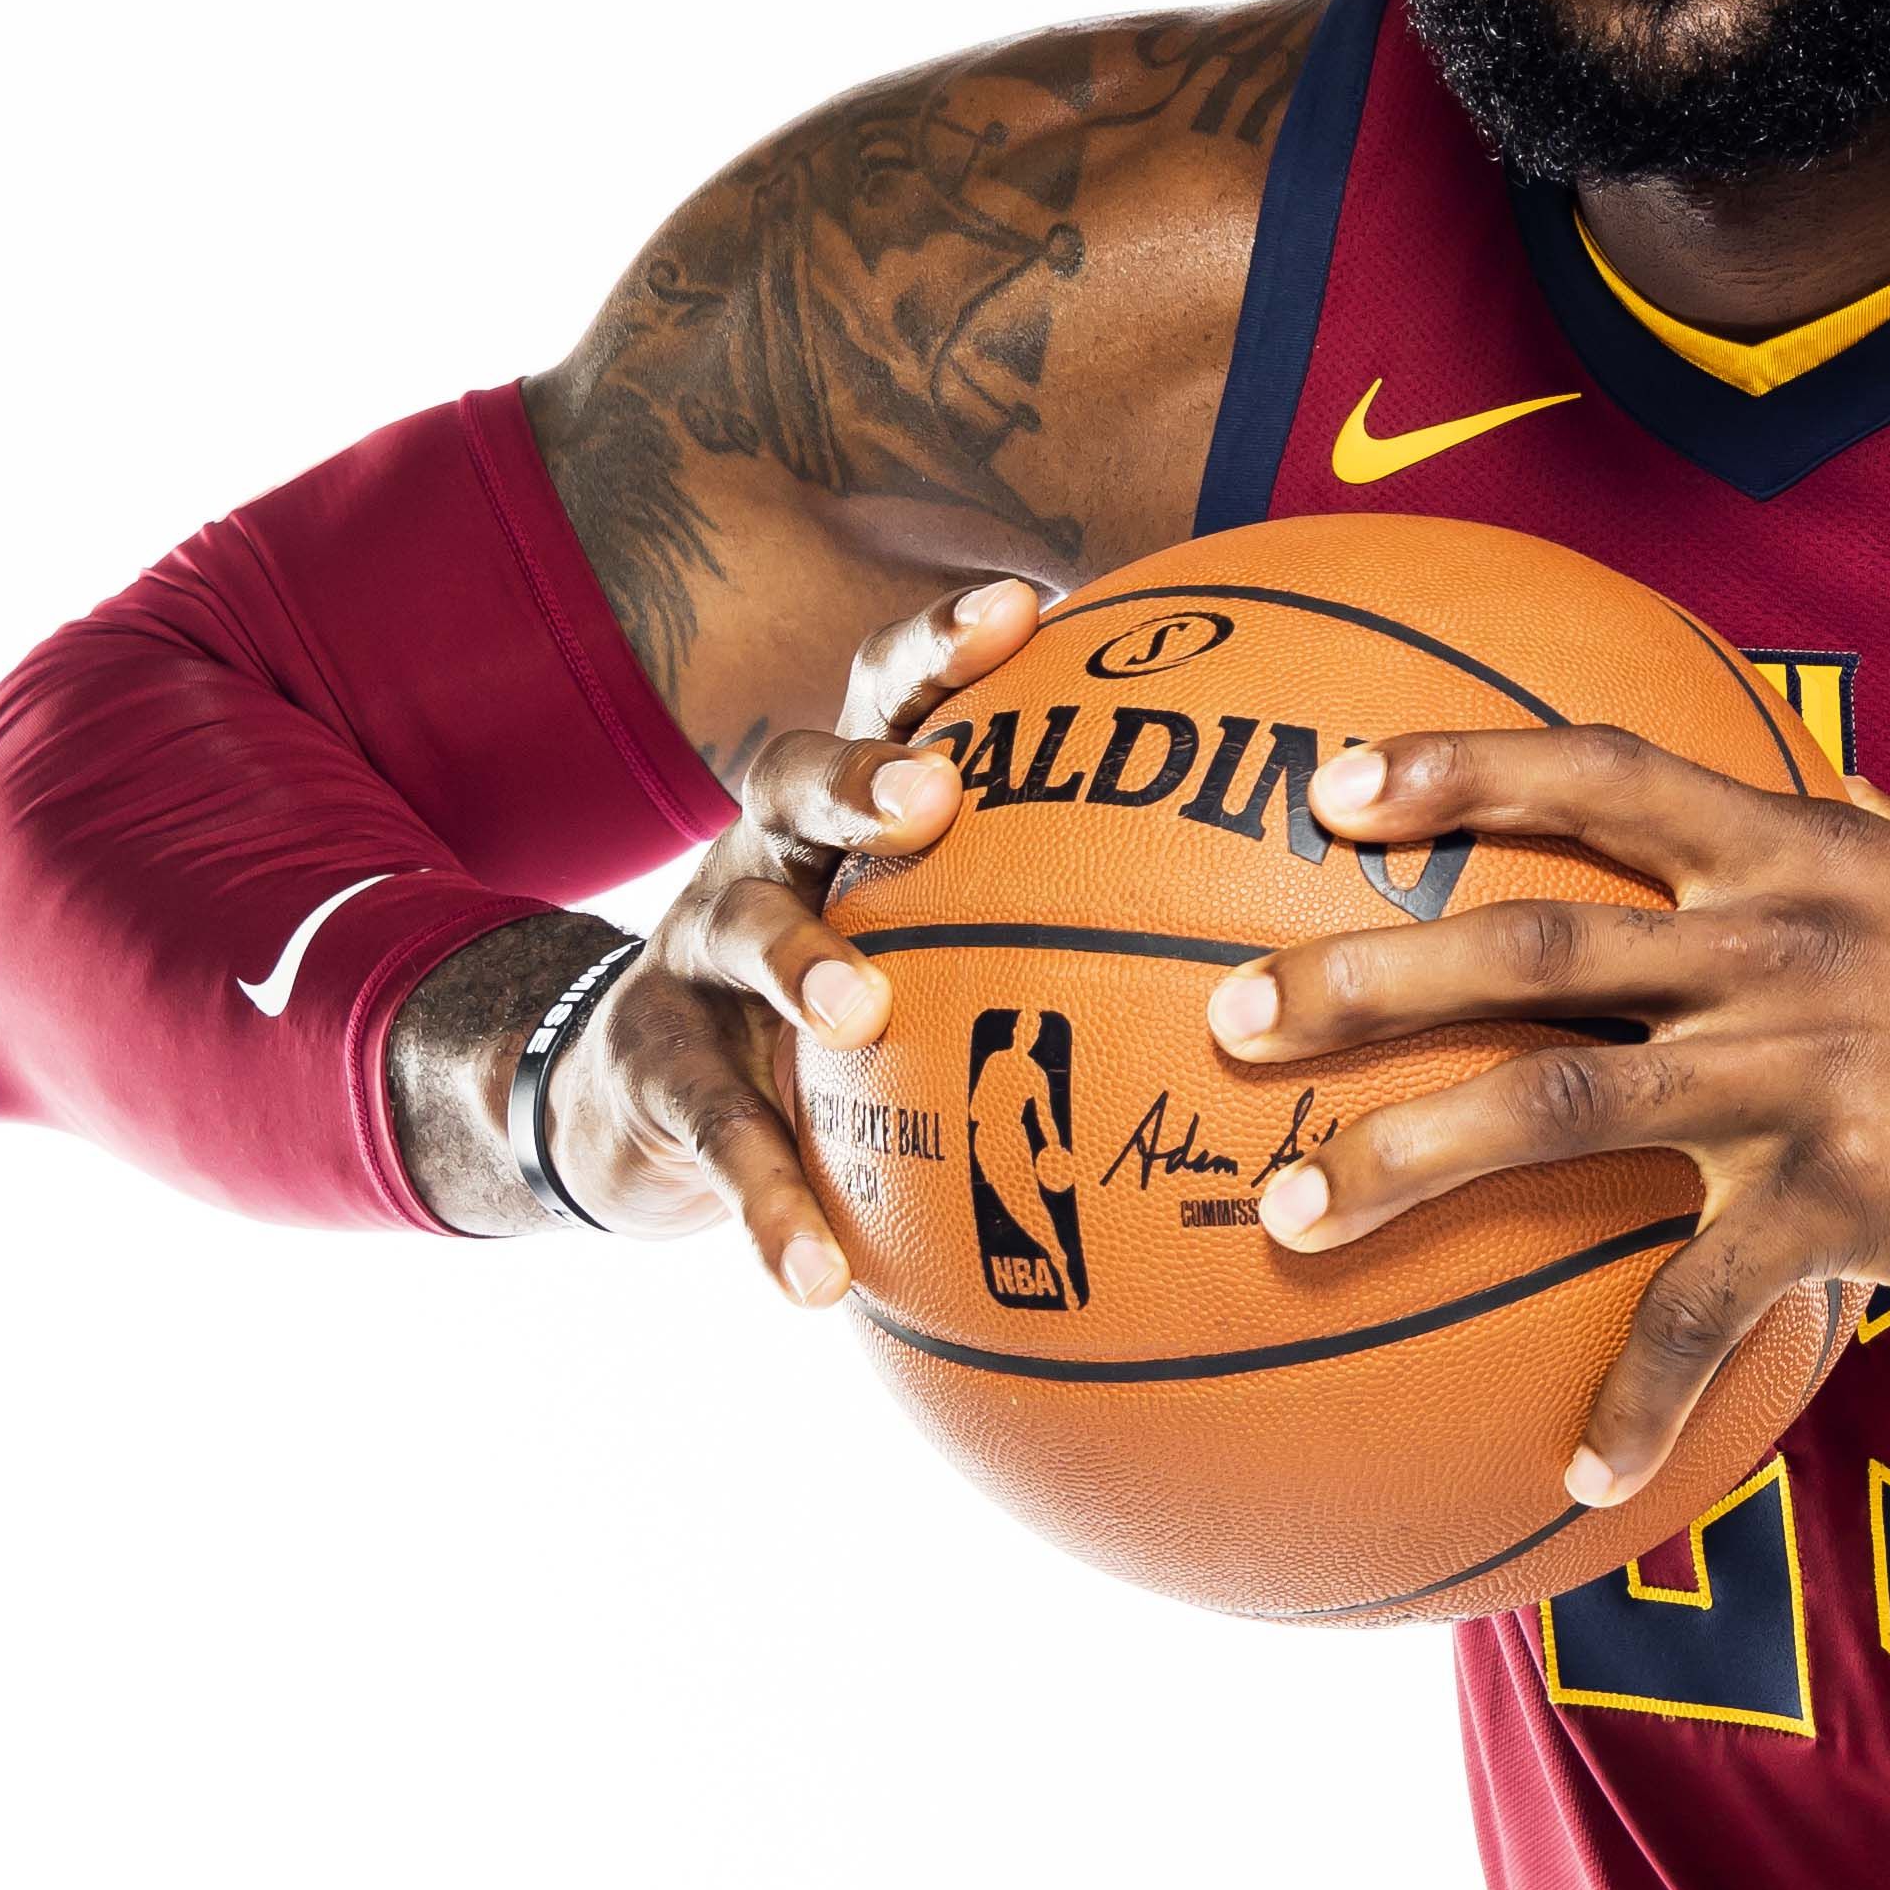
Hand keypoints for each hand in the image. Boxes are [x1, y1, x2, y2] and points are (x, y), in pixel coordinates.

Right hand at [516, 575, 1043, 1299]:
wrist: (633, 1094)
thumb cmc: (834, 986)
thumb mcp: (913, 923)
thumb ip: (1047, 898)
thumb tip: (1256, 901)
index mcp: (841, 808)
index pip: (890, 696)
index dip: (947, 645)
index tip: (1032, 608)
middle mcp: (764, 851)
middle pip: (793, 773)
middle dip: (863, 775)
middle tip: (934, 796)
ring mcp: (696, 954)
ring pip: (742, 929)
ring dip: (802, 961)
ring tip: (858, 1008)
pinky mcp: (654, 1071)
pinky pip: (716, 1134)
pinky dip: (768, 1204)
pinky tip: (817, 1280)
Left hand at [1200, 727, 1889, 1506]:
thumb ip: (1865, 837)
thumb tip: (1810, 777)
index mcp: (1802, 851)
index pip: (1600, 768)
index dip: (1458, 765)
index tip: (1328, 782)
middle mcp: (1784, 938)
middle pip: (1525, 939)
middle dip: (1358, 972)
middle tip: (1226, 1013)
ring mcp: (1809, 1067)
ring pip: (1556, 1102)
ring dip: (1401, 1162)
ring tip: (1289, 1216)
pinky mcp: (1852, 1199)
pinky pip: (1699, 1305)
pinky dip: (1630, 1392)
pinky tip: (1575, 1467)